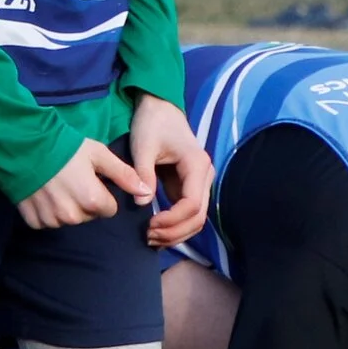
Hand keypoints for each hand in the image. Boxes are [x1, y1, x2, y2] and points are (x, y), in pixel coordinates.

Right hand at [17, 138, 149, 230]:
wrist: (25, 146)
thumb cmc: (67, 148)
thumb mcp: (99, 155)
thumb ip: (124, 175)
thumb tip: (146, 192)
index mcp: (92, 200)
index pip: (110, 209)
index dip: (103, 194)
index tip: (92, 180)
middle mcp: (73, 216)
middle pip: (89, 215)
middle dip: (86, 201)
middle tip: (73, 180)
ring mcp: (52, 220)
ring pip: (70, 220)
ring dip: (68, 208)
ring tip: (58, 186)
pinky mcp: (34, 221)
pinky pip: (48, 222)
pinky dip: (48, 212)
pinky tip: (45, 194)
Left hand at [130, 94, 213, 246]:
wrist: (160, 109)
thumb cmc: (152, 123)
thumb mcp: (143, 146)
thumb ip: (143, 173)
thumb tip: (142, 203)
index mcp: (197, 165)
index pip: (191, 204)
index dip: (172, 220)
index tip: (149, 224)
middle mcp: (205, 176)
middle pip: (199, 217)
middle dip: (174, 232)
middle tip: (148, 238)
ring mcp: (200, 183)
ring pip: (197, 220)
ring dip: (176, 234)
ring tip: (151, 239)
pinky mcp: (190, 187)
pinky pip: (188, 214)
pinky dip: (175, 226)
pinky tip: (157, 232)